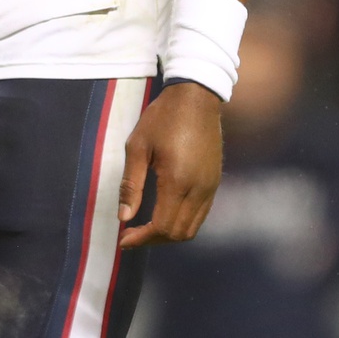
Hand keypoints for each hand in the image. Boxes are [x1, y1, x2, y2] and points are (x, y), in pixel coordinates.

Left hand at [117, 81, 222, 247]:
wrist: (197, 97)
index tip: (123, 240)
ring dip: (168, 234)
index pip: (162, 227)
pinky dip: (182, 222)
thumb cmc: (162, 118)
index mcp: (178, 182)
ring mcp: (211, 187)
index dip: (141, 239)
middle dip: (153, 240)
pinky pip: (200, 215)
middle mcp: (199, 190)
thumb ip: (130, 184)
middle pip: (178, 234)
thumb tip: (123, 217)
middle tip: (131, 234)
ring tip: (145, 228)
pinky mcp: (215, 182)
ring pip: (192, 228)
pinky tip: (165, 213)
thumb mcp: (138, 146)